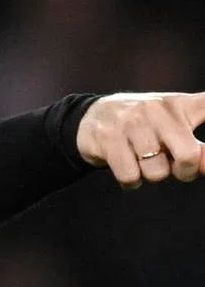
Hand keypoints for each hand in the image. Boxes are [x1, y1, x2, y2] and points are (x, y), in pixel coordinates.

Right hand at [75, 92, 204, 188]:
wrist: (92, 118)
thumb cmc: (144, 127)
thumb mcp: (174, 129)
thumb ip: (198, 150)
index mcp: (179, 105)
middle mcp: (157, 109)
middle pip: (188, 156)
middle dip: (184, 171)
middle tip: (174, 168)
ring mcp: (131, 123)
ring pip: (156, 171)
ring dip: (150, 176)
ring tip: (141, 161)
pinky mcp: (108, 139)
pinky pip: (130, 176)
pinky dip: (131, 181)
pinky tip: (126, 168)